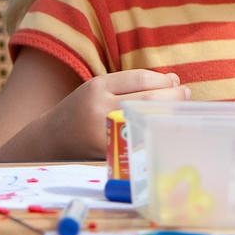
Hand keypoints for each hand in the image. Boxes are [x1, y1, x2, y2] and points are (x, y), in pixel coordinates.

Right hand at [60, 69, 187, 155]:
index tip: (175, 82)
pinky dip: (157, 133)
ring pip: (149, 121)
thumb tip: (174, 80)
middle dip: (174, 96)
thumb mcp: (98, 88)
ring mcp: (106, 135)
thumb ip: (133, 83)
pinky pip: (141, 141)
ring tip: (179, 109)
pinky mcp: (110, 155)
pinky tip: (164, 127)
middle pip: (149, 99)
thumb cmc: (80, 110)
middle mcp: (100, 110)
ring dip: (170, 114)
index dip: (164, 81)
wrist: (49, 141)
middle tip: (185, 94)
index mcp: (97, 88)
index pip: (142, 79)